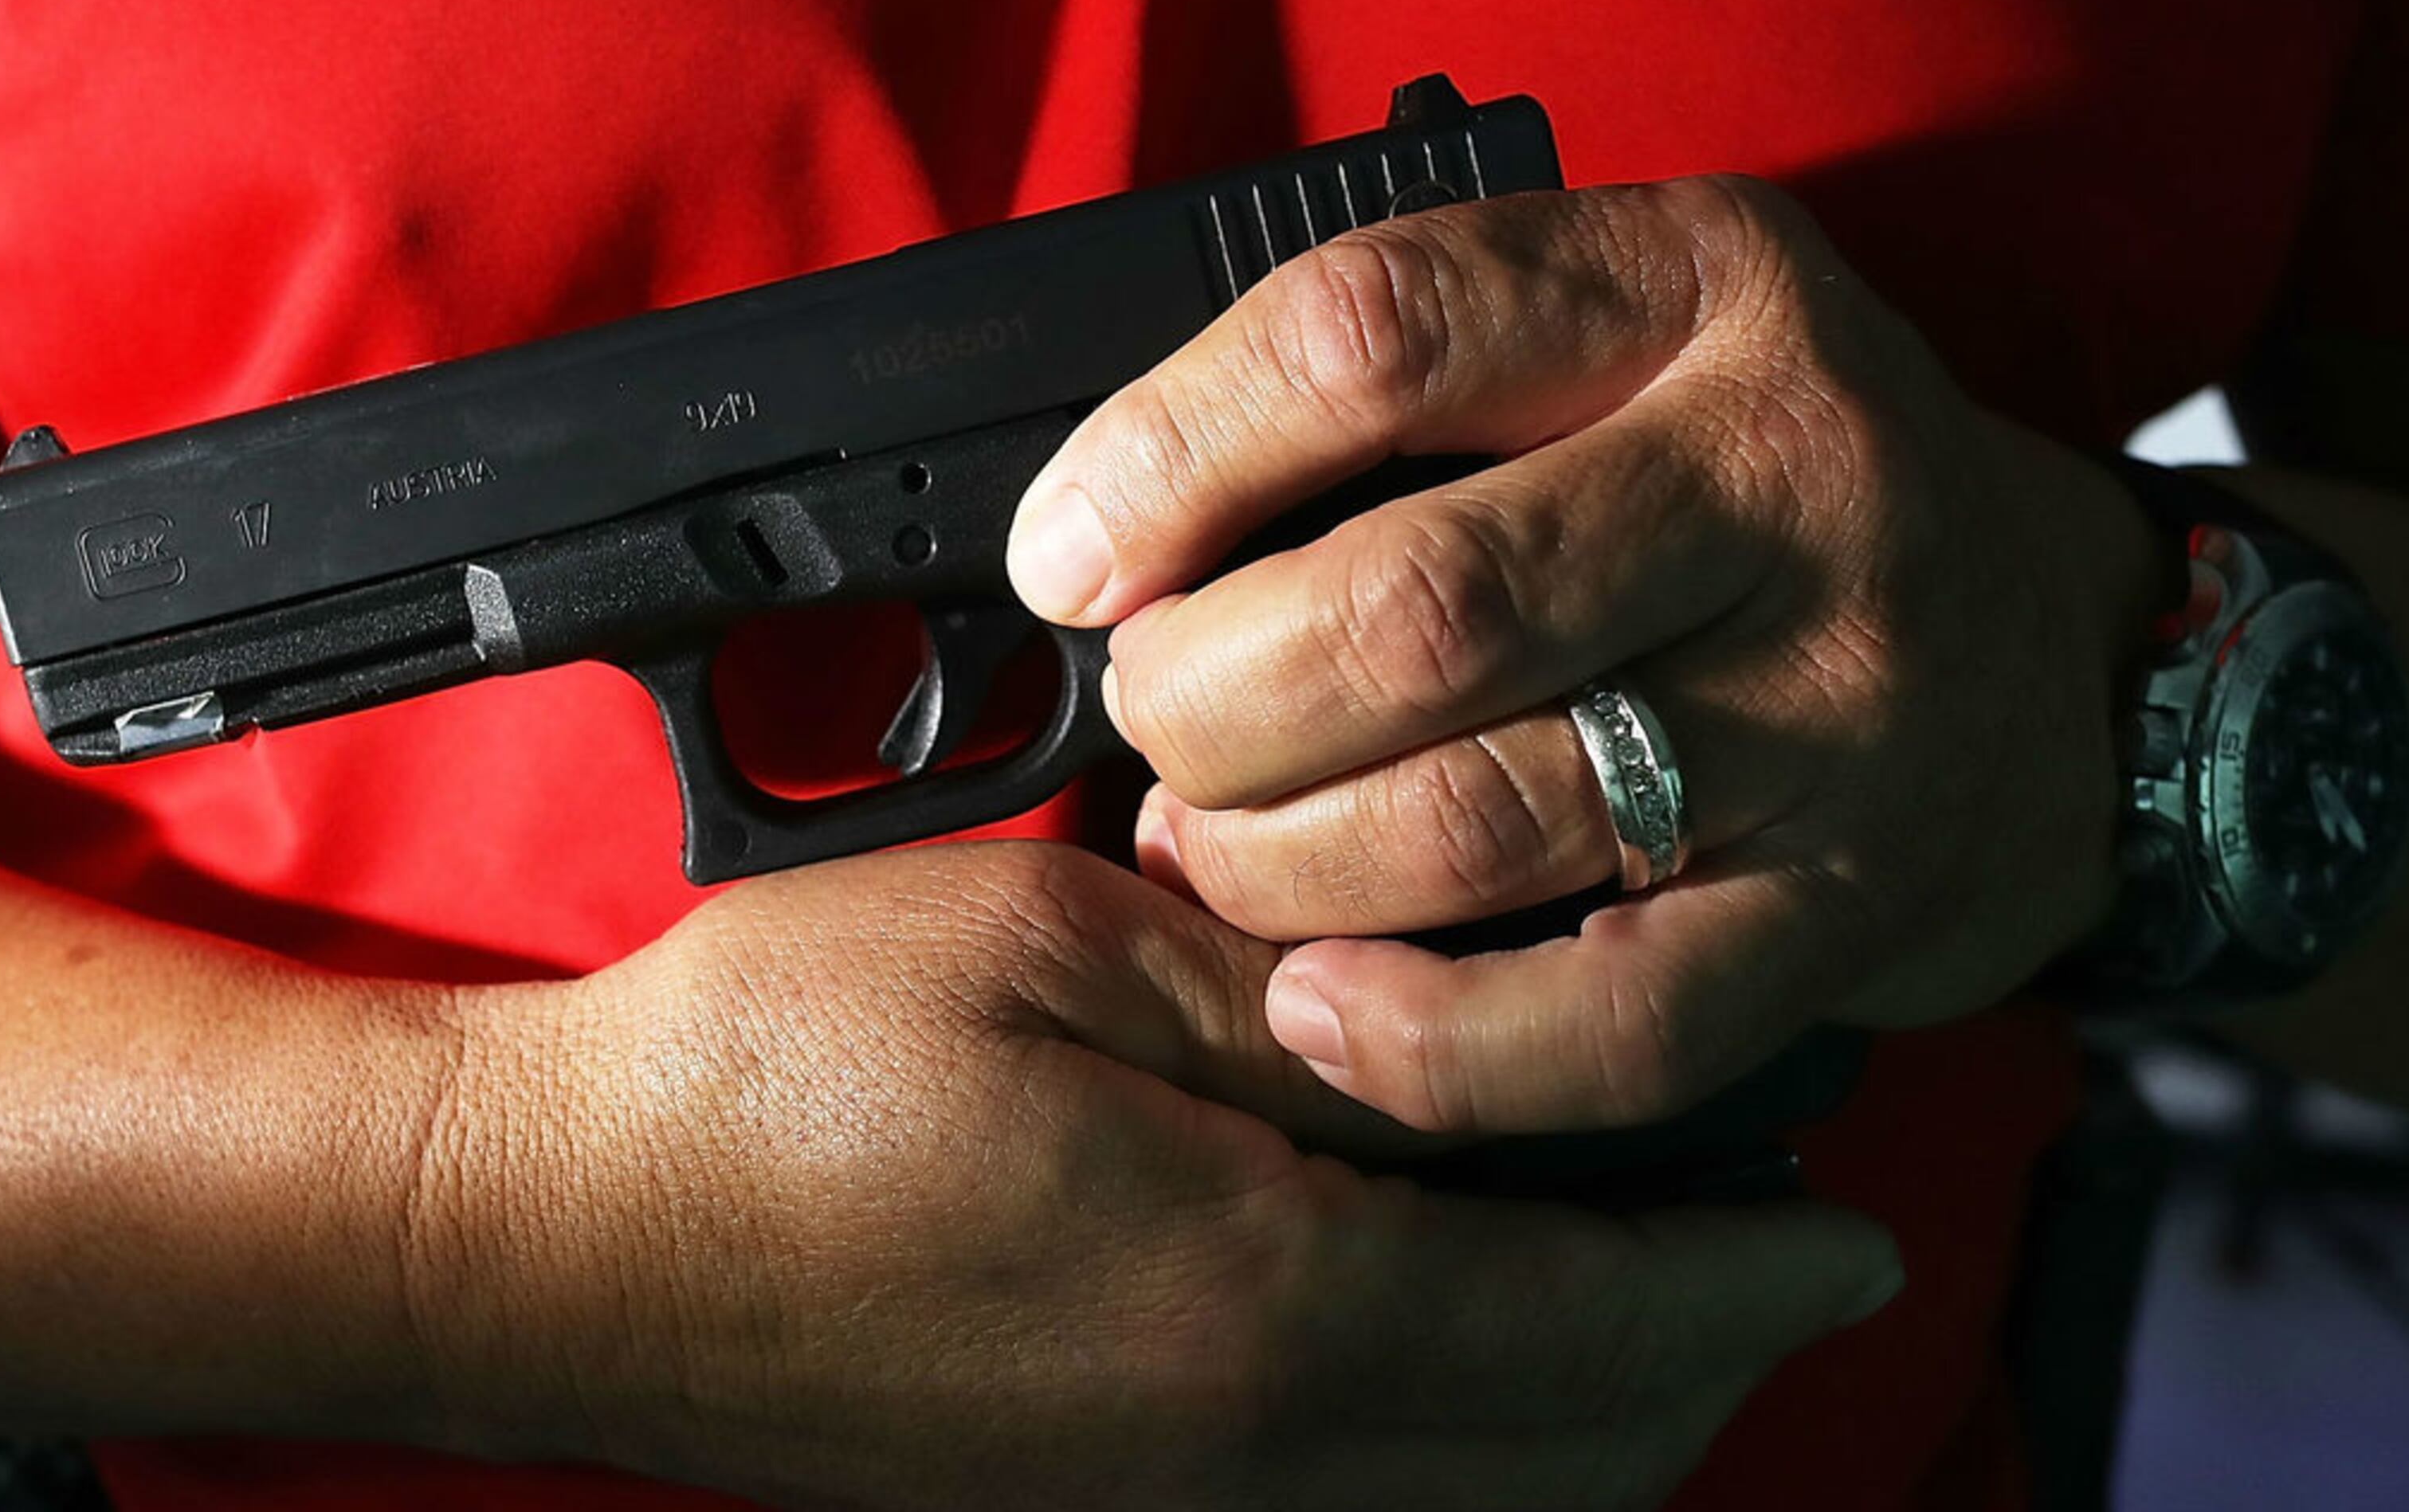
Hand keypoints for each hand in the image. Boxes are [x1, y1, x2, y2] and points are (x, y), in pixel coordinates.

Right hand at [415, 843, 1902, 1510]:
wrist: (557, 1235)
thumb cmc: (768, 1077)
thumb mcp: (1053, 951)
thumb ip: (1280, 998)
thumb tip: (1440, 1019)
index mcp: (1262, 1311)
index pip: (1603, 1325)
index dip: (1751, 1273)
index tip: (1851, 1224)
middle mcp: (1237, 1455)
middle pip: (1573, 1456)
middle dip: (1705, 1359)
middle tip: (1772, 1245)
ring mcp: (1156, 1503)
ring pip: (1473, 1501)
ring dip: (1593, 1409)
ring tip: (1642, 1288)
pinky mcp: (1085, 1500)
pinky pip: (1353, 1503)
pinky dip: (1462, 1438)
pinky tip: (1437, 1329)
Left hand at [1007, 177, 2160, 1134]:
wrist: (2061, 643)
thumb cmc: (1741, 486)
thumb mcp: (1605, 341)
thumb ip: (1391, 400)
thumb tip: (1093, 539)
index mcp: (1689, 280)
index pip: (1371, 331)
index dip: (1167, 454)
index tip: (1069, 555)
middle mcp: (1793, 469)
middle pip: (1415, 605)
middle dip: (1208, 695)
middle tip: (1157, 725)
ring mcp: (1847, 700)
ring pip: (1483, 816)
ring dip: (1277, 866)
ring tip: (1216, 853)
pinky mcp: (1862, 903)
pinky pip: (1611, 1021)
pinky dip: (1425, 1043)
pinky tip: (1321, 1012)